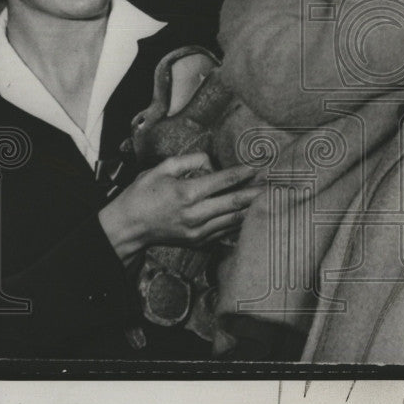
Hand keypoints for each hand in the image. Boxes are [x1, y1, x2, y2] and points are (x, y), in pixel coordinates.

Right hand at [98, 153, 259, 264]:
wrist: (128, 228)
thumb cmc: (142, 194)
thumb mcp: (162, 168)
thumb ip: (190, 162)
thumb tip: (212, 163)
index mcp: (186, 193)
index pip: (223, 181)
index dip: (243, 173)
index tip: (257, 166)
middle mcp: (194, 215)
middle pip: (235, 203)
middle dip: (256, 192)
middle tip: (275, 183)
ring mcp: (197, 231)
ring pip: (234, 220)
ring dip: (252, 208)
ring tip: (269, 197)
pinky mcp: (198, 241)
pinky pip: (225, 231)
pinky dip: (239, 222)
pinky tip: (251, 214)